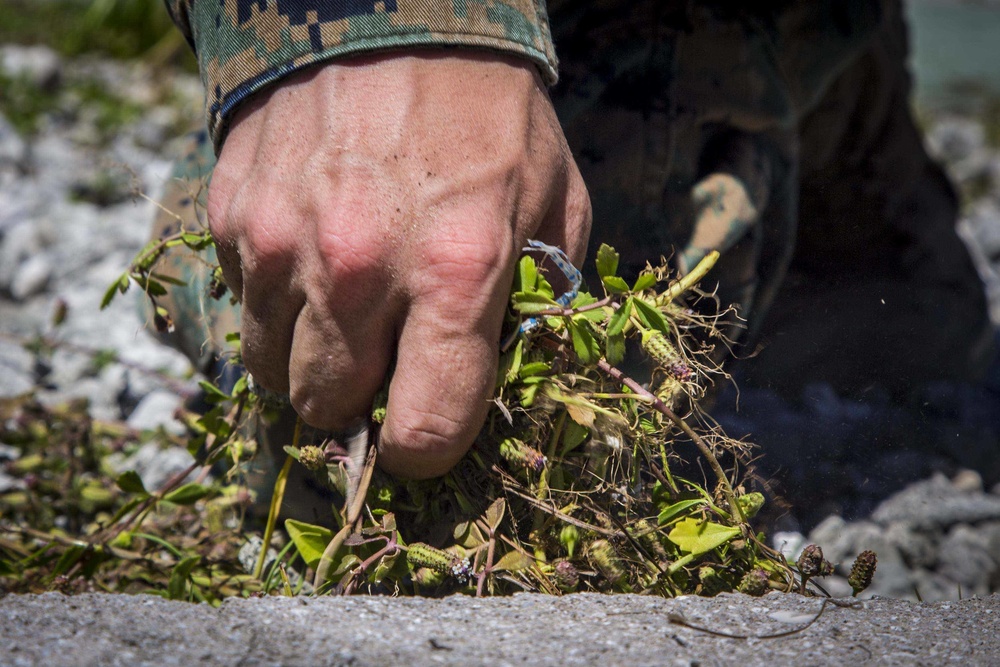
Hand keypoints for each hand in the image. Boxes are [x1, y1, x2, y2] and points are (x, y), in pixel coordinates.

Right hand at [207, 51, 590, 478]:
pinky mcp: (231, 218)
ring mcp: (281, 243)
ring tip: (347, 309)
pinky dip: (277, 306)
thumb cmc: (488, 112)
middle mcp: (357, 269)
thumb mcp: (552, 202)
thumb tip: (507, 384)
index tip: (427, 434)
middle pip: (329, 411)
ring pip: (273, 373)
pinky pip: (244, 309)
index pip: (423, 430)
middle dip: (360, 404)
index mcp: (456, 271)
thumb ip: (537, 304)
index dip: (427, 450)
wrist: (388, 9)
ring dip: (311, 360)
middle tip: (386, 360)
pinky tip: (313, 256)